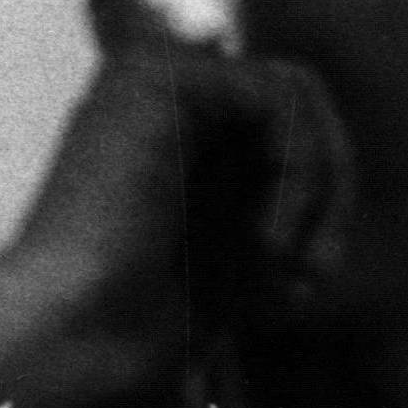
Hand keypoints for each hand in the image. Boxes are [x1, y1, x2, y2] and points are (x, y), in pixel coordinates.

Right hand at [0, 47, 353, 407]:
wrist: (74, 333)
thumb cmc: (148, 320)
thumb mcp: (241, 258)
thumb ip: (279, 210)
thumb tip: (333, 196)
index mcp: (174, 128)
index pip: (290, 121)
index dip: (324, 197)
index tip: (309, 282)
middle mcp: (160, 90)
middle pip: (304, 99)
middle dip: (332, 188)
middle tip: (316, 271)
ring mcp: (153, 74)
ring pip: (299, 90)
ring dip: (317, 187)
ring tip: (282, 260)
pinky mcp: (158, 74)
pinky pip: (280, 95)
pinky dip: (298, 171)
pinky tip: (266, 238)